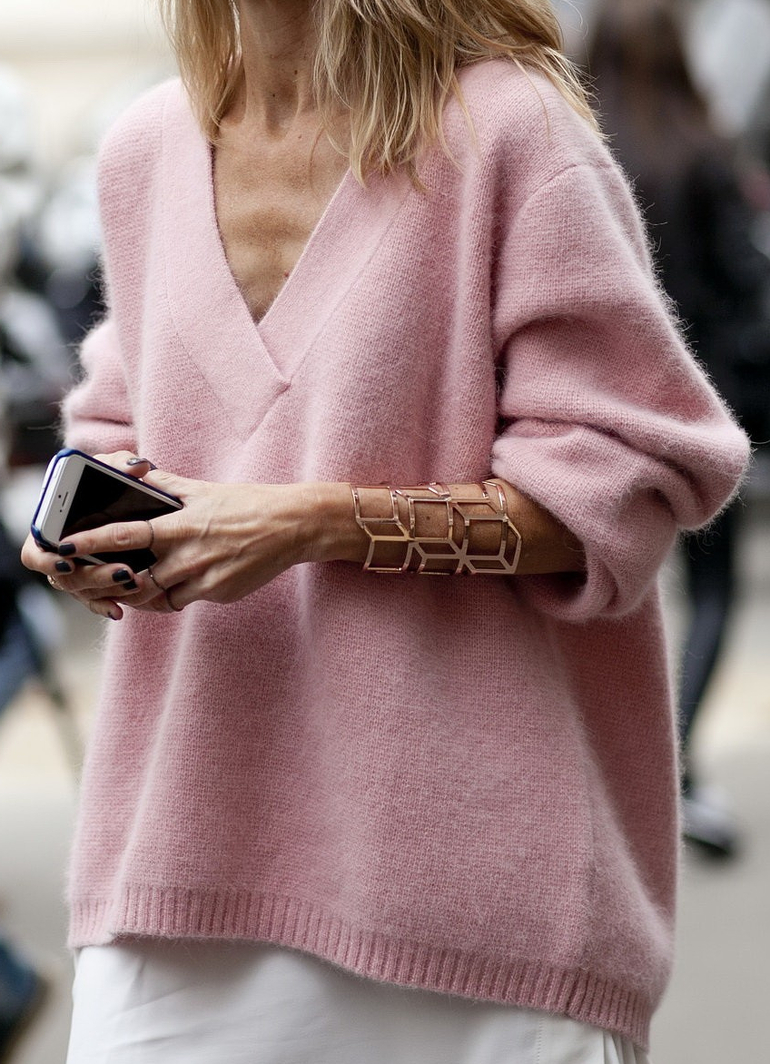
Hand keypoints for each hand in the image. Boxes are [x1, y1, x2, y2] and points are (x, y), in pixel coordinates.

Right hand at [21, 451, 158, 619]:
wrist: (134, 501)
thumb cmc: (113, 480)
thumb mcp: (115, 468)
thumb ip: (120, 464)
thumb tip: (136, 468)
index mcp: (51, 529)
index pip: (34, 552)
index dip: (47, 560)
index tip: (69, 558)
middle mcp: (59, 555)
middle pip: (64, 577)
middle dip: (92, 575)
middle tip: (123, 570)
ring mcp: (77, 572)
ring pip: (82, 591)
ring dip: (106, 589)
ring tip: (133, 581)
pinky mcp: (96, 583)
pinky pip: (96, 600)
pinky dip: (106, 604)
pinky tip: (120, 610)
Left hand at [23, 456, 330, 618]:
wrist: (292, 526)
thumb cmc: (247, 504)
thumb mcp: (203, 490)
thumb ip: (165, 486)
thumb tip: (132, 469)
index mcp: (182, 525)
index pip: (127, 535)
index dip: (94, 542)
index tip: (68, 545)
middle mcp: (190, 555)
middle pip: (137, 578)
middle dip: (112, 582)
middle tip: (95, 579)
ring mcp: (204, 578)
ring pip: (156, 596)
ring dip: (140, 592)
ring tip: (130, 585)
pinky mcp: (219, 594)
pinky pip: (183, 600)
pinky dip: (172, 594)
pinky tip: (173, 583)